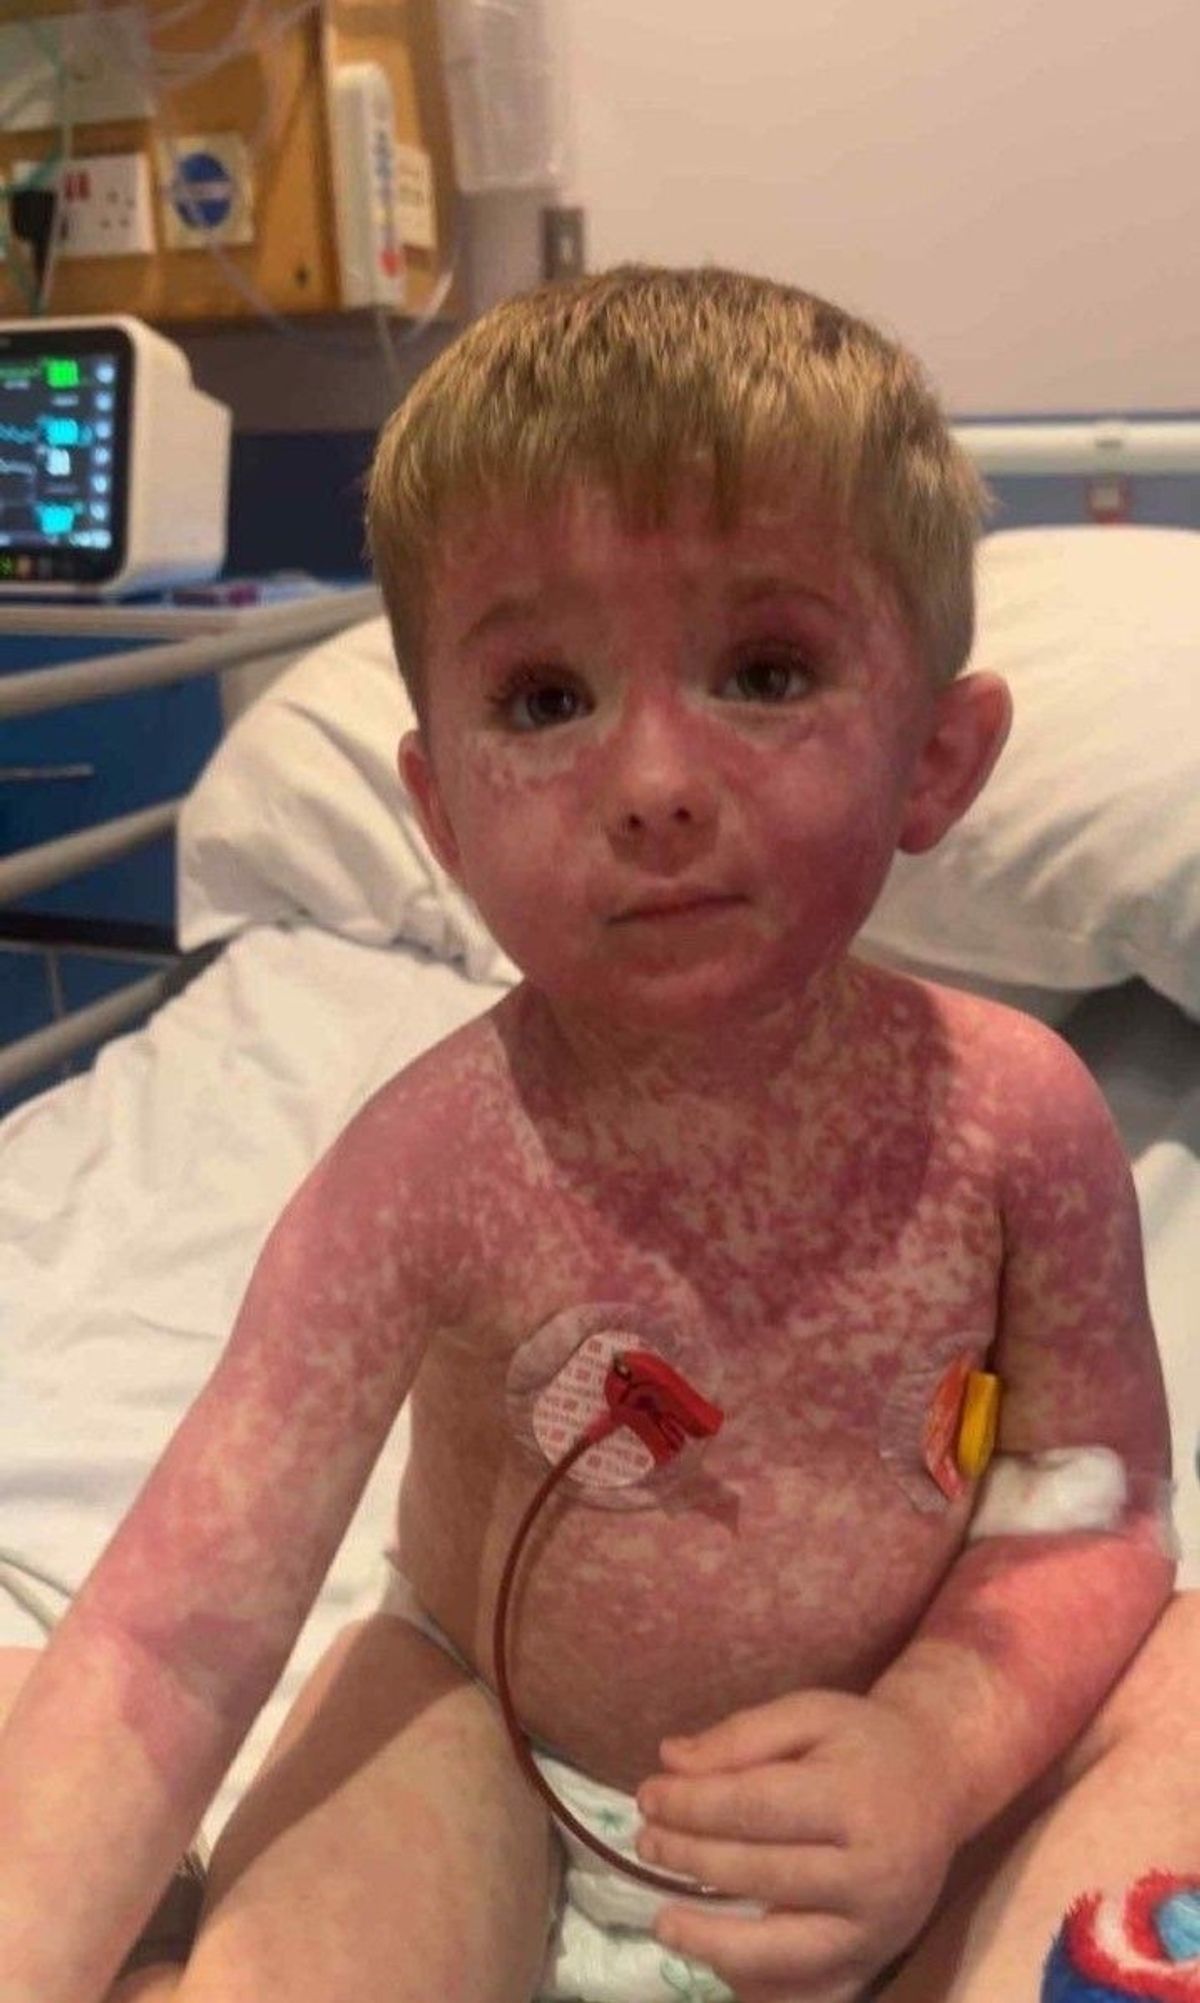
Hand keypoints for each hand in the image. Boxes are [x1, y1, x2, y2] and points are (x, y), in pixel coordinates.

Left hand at [635, 1689, 958, 2002]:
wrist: (941, 1783)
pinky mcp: (874, 1962)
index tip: (647, 1796)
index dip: (691, 1805)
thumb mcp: (811, 1713)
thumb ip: (741, 1735)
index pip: (754, 1808)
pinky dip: (760, 1986)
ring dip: (713, 1943)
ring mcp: (876, 1929)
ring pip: (783, 1953)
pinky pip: (810, 1992)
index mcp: (854, 1800)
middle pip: (761, 1875)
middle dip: (691, 1859)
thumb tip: (670, 1762)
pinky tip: (718, 1962)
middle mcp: (871, 1872)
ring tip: (663, 1922)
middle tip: (646, 1842)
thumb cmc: (866, 1743)